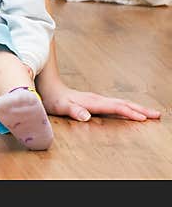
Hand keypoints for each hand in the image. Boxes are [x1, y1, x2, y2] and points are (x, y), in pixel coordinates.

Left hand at [38, 78, 160, 121]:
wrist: (49, 88)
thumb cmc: (54, 99)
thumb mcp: (61, 106)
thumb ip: (74, 110)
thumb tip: (87, 116)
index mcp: (93, 102)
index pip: (115, 107)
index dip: (129, 113)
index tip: (143, 118)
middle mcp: (98, 99)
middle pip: (123, 104)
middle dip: (141, 109)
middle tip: (157, 115)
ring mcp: (98, 99)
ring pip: (121, 103)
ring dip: (137, 108)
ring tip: (151, 113)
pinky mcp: (96, 101)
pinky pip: (116, 105)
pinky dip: (128, 108)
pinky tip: (131, 111)